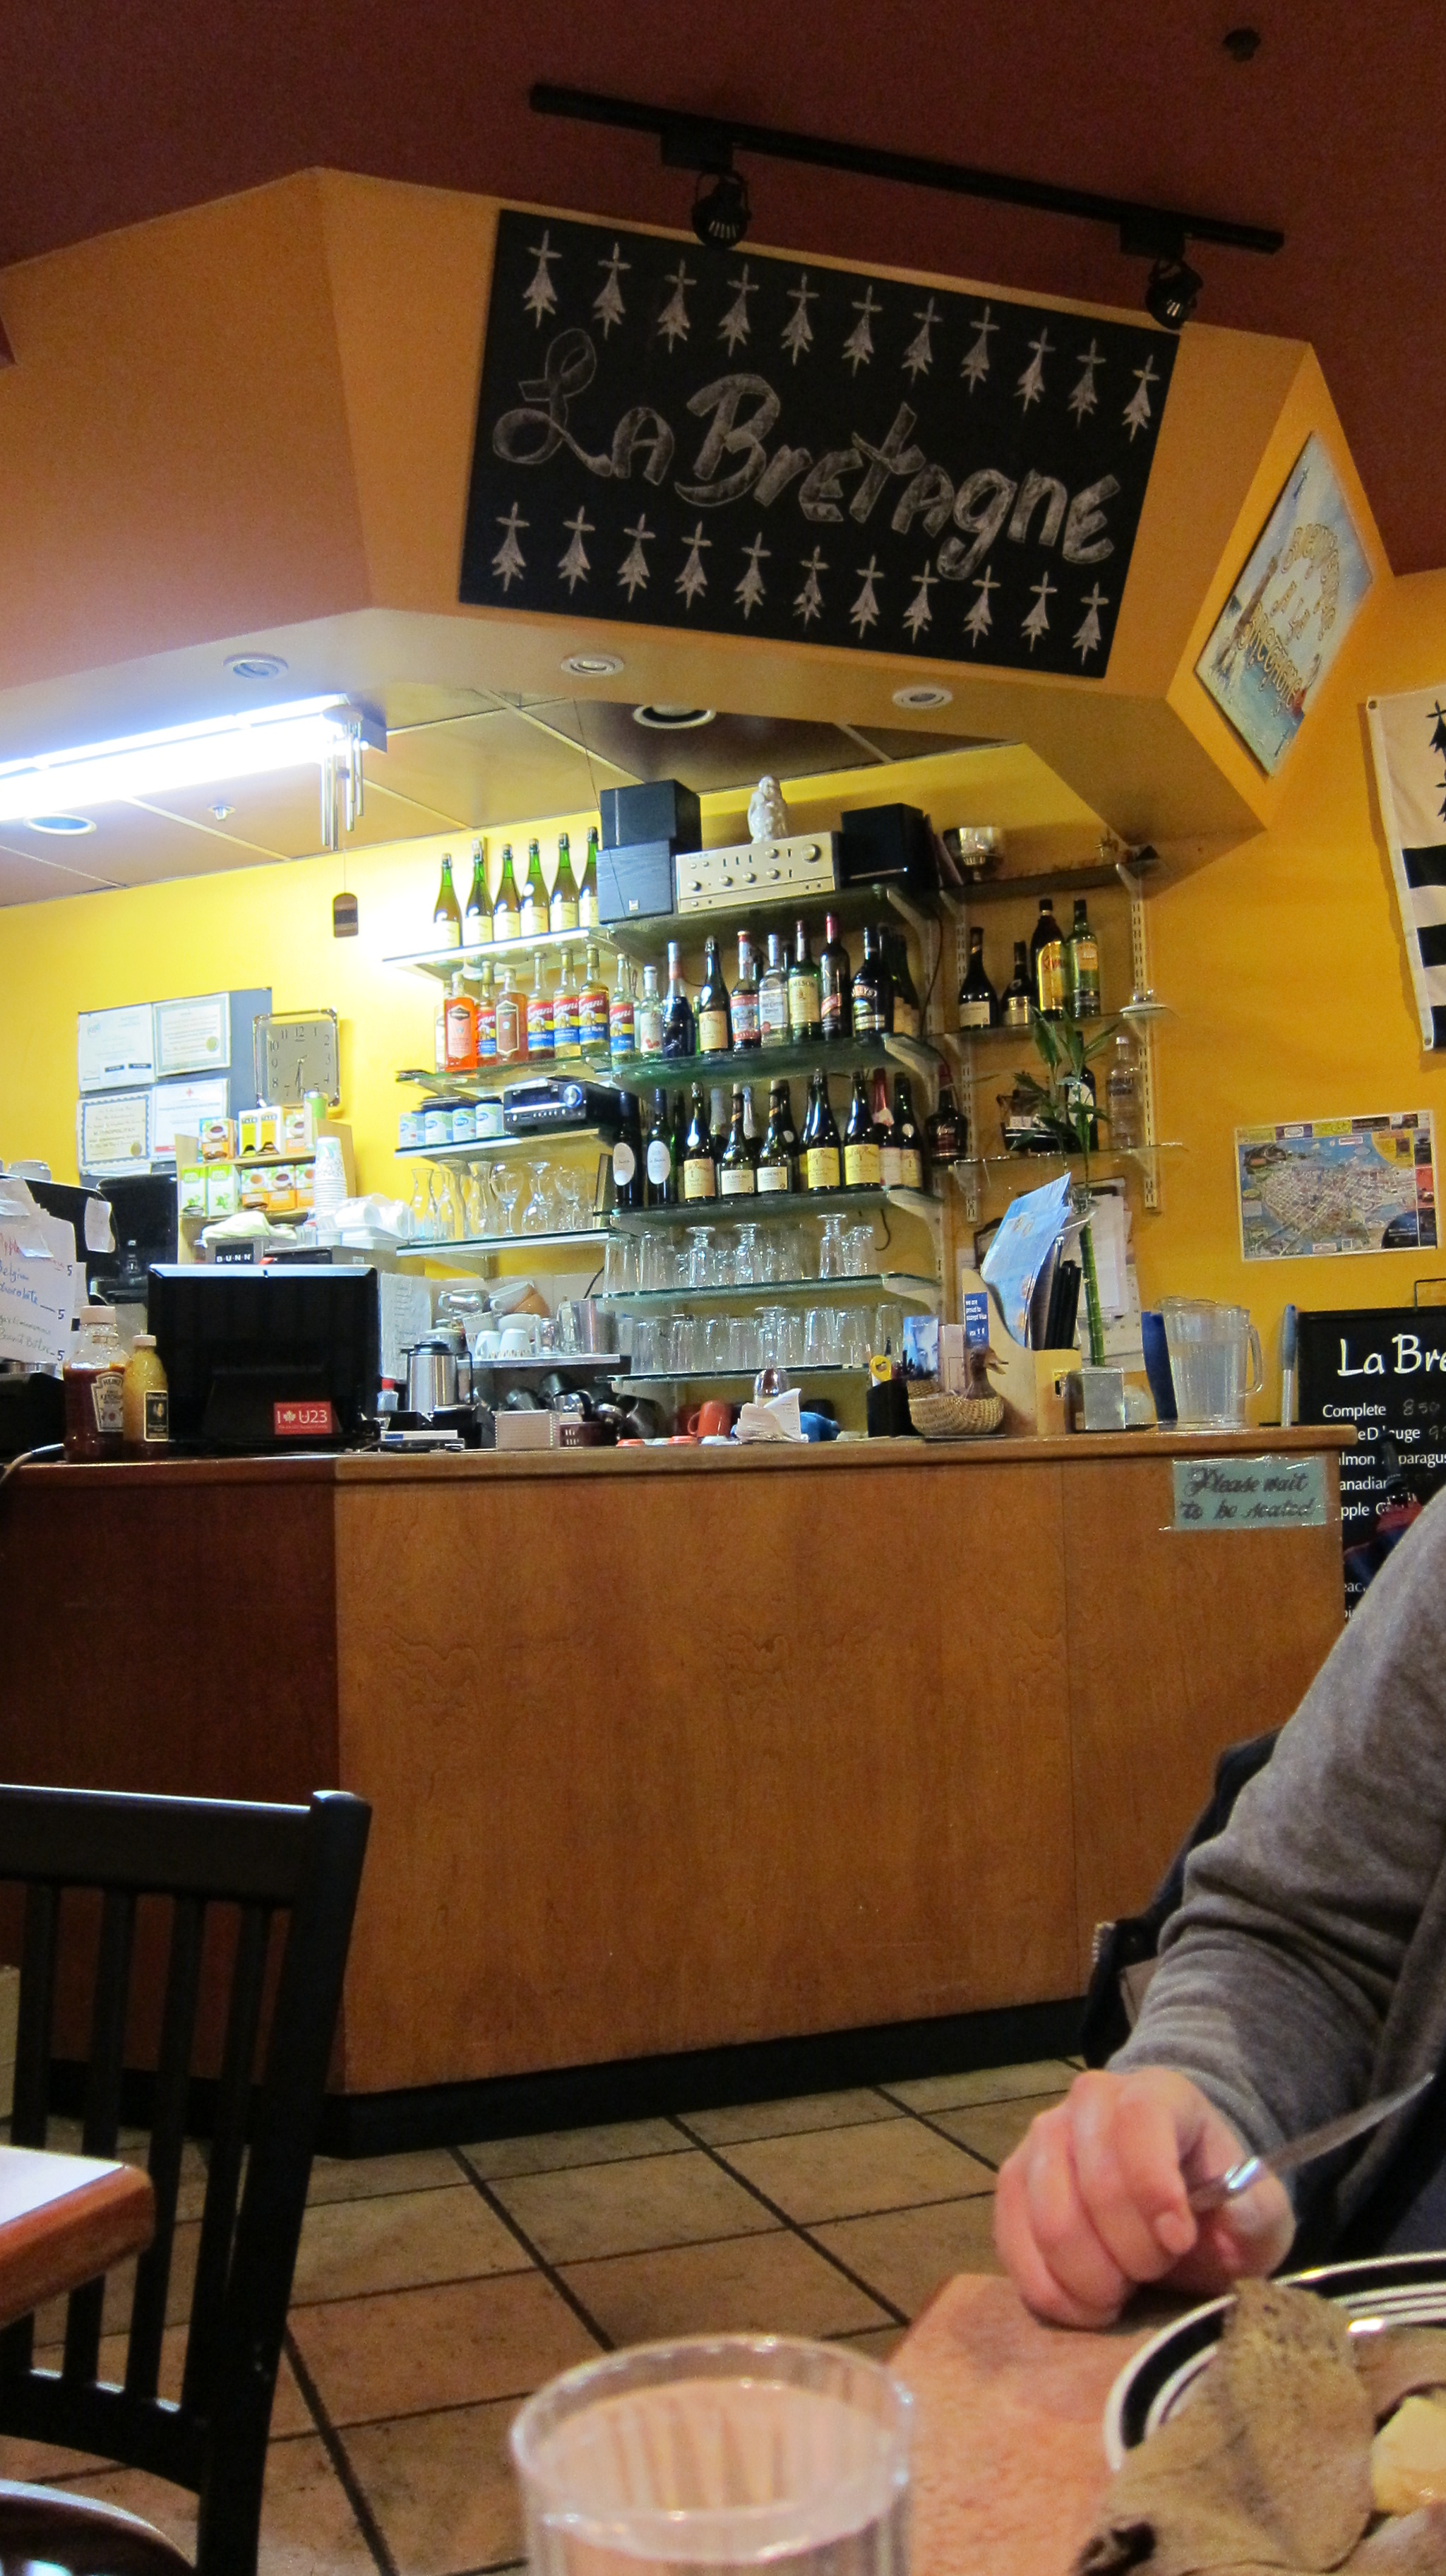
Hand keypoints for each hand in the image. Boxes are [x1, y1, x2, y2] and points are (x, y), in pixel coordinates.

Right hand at [994, 2067, 1294, 2327]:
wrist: (1173, 2196)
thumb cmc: (1219, 2201)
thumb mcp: (1259, 2211)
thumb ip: (1254, 2216)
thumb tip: (1228, 2222)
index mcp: (1156, 2093)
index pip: (1139, 2123)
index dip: (1155, 2188)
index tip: (1180, 2242)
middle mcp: (1088, 2103)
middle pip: (1093, 2185)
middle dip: (1132, 2253)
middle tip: (1158, 2272)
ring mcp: (1040, 2140)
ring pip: (1050, 2224)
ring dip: (1093, 2279)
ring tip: (1124, 2288)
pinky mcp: (1011, 2186)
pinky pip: (1015, 2251)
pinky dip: (1055, 2295)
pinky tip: (1090, 2303)